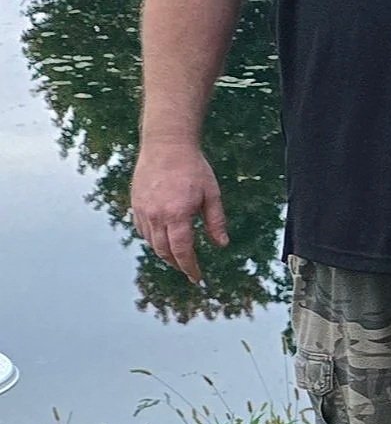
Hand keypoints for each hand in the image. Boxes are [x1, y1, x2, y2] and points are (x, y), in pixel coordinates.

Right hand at [130, 141, 227, 283]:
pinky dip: (152, 240)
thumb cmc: (193, 168)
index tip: (197, 278)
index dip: (190, 268)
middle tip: (188, 269)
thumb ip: (216, 222)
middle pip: (164, 251)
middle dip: (177, 264)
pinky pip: (142, 230)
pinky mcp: (135, 204)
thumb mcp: (211, 194)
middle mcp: (156, 216)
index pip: (182, 251)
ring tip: (177, 256)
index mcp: (177, 214)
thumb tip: (221, 245)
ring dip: (164, 253)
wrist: (166, 145)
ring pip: (151, 242)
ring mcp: (143, 210)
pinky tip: (162, 239)